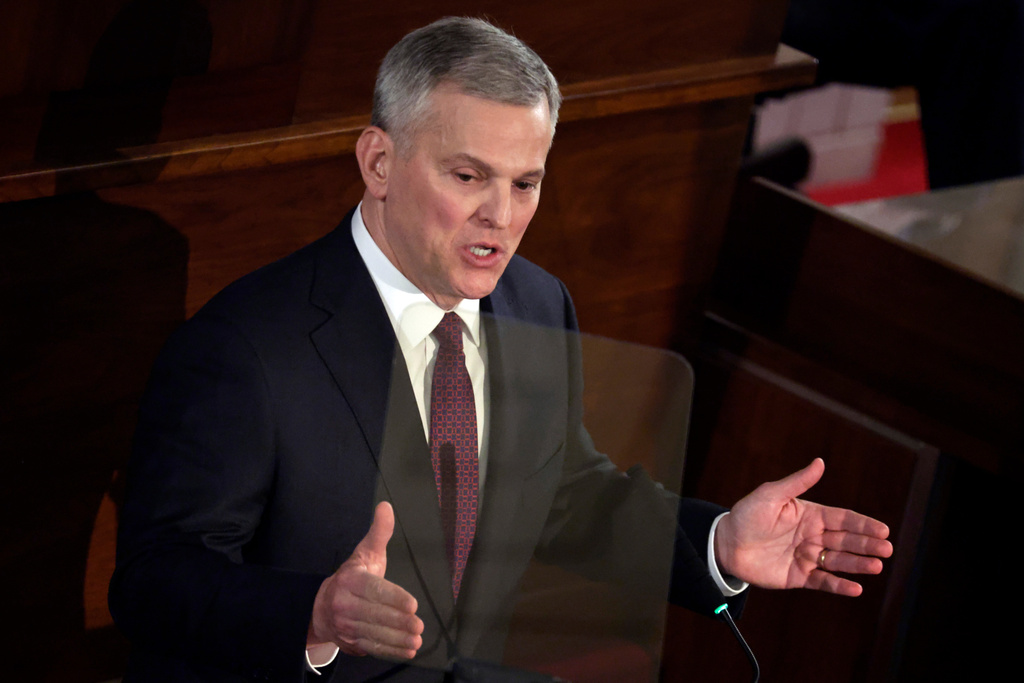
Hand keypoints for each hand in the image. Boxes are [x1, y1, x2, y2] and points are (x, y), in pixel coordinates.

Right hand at [308, 502, 423, 658]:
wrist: (322, 607)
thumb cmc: (352, 577)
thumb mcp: (364, 553)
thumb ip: (379, 533)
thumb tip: (386, 507)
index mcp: (350, 581)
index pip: (373, 590)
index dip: (393, 598)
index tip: (412, 604)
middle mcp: (345, 604)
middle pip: (374, 614)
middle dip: (398, 621)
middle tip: (418, 625)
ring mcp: (346, 625)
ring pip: (373, 633)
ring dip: (396, 638)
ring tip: (416, 638)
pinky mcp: (351, 641)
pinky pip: (371, 647)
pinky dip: (390, 650)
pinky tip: (407, 650)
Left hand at [715, 458, 892, 596]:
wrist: (725, 544)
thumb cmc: (746, 515)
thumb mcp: (771, 495)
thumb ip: (796, 483)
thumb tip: (819, 462)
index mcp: (810, 515)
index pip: (843, 519)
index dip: (863, 524)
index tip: (883, 529)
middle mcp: (813, 536)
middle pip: (846, 540)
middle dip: (867, 544)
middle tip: (887, 549)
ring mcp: (807, 557)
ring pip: (838, 561)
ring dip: (858, 564)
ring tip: (876, 566)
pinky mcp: (798, 576)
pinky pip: (823, 581)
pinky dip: (839, 586)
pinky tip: (856, 588)